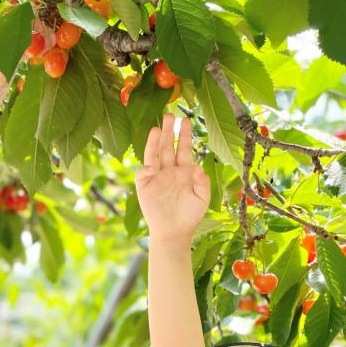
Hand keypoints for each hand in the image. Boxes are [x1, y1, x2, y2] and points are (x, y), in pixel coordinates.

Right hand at [136, 113, 210, 243]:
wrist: (174, 232)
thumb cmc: (189, 216)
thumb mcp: (202, 198)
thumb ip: (202, 182)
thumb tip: (197, 166)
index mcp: (184, 172)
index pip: (184, 148)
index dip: (184, 135)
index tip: (185, 120)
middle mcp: (169, 171)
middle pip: (168, 146)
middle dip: (169, 130)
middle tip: (169, 114)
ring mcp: (156, 177)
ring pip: (154, 155)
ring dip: (155, 142)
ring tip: (157, 128)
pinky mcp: (144, 186)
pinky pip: (143, 173)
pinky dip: (146, 168)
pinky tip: (152, 167)